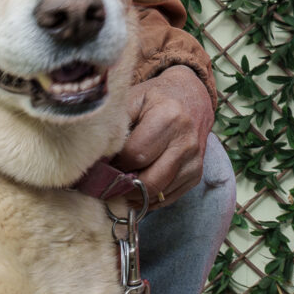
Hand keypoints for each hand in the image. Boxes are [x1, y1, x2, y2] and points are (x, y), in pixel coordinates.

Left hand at [113, 65, 213, 204]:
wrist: (192, 96)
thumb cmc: (155, 98)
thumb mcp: (133, 99)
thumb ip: (115, 124)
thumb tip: (96, 157)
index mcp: (169, 117)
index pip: (135, 155)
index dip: (114, 164)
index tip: (100, 164)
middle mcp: (186, 140)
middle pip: (149, 180)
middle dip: (124, 186)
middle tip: (106, 183)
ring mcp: (194, 159)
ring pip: (158, 193)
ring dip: (135, 194)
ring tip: (119, 184)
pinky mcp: (197, 173)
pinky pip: (169, 197)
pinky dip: (150, 198)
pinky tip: (137, 187)